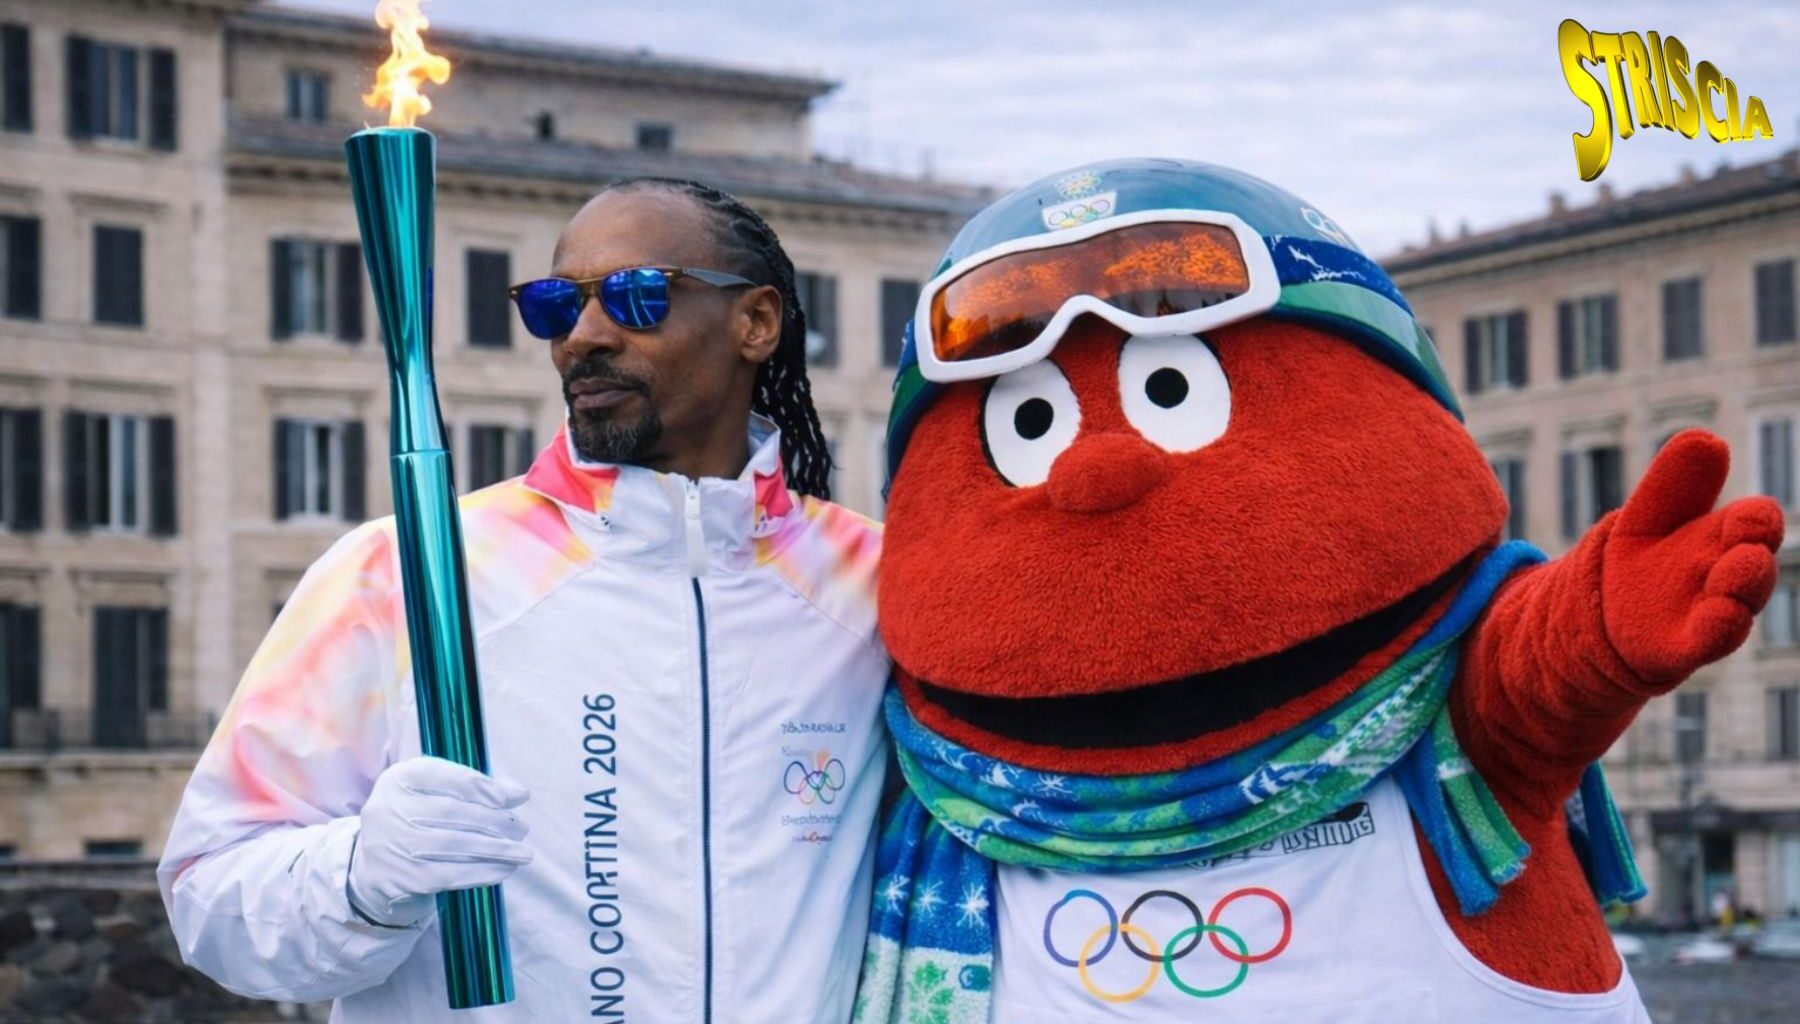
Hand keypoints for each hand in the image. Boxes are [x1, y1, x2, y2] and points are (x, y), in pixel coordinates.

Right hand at [347, 756, 531, 927]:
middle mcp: (388, 808)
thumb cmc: (419, 823)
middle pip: (451, 811)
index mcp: (398, 778)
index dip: (479, 786)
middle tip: (522, 829)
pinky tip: (504, 870)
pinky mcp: (398, 878)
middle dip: (494, 820)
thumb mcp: (438, 796)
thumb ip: (476, 789)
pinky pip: (448, 874)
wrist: (378, 869)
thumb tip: (519, 793)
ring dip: (495, 849)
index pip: (441, 775)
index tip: (509, 798)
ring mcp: (390, 844)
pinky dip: (482, 872)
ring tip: (523, 853)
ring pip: (453, 845)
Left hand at [1602, 429, 1784, 686]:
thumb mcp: (1649, 512)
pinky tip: (1719, 617)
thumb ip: (1676, 481)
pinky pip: (1709, 641)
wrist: (1604, 611)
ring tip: (1733, 584)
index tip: (1748, 519)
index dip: (1757, 520)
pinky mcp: (1685, 645)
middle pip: (1754, 566)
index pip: (1757, 522)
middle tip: (1747, 549)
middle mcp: (1726, 575)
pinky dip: (1718, 630)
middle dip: (1754, 557)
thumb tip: (1709, 439)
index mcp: (1724, 536)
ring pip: (1739, 605)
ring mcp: (1710, 612)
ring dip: (1741, 594)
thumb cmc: (1643, 555)